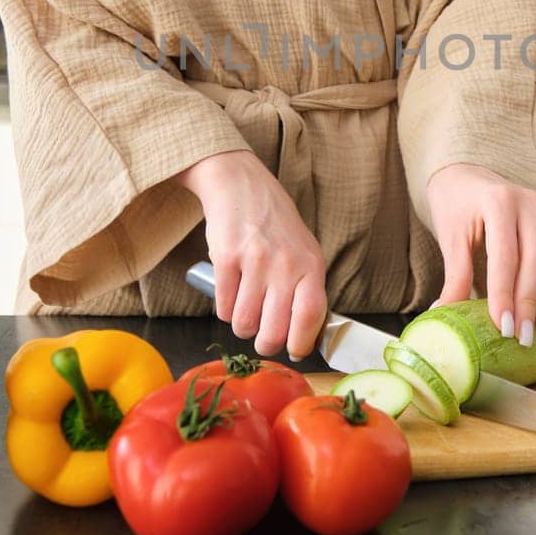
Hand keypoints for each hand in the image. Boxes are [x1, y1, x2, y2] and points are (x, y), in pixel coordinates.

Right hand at [175, 150, 327, 359]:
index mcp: (312, 264)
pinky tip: (231, 293)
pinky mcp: (225, 259)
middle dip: (266, 344)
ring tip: (246, 309)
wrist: (240, 184)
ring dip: (243, 326)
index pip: (311, 318)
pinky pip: (223, 308)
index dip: (301, 345)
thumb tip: (303, 336)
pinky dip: (225, 309)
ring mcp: (255, 261)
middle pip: (274, 332)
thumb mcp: (304, 250)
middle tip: (264, 337)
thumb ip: (306, 288)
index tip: (294, 351)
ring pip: (244, 325)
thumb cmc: (274, 223)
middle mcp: (286, 264)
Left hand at [423, 163, 535, 347]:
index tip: (503, 326)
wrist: (468, 177)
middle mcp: (530, 203)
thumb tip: (445, 316)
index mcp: (498, 202)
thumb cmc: (457, 207)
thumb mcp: (450, 237)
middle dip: (531, 301)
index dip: (505, 292)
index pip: (505, 254)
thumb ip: (455, 276)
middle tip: (524, 337)